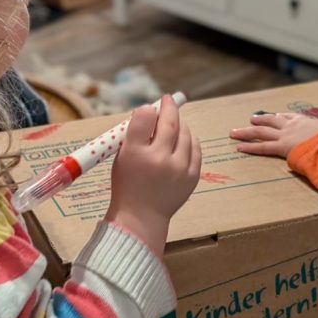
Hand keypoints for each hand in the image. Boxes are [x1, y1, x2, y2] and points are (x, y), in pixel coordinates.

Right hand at [105, 95, 201, 255]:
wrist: (141, 216)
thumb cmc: (128, 184)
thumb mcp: (123, 156)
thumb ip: (135, 132)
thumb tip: (151, 110)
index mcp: (135, 153)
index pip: (145, 118)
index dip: (152, 107)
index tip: (156, 102)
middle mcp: (158, 159)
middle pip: (169, 123)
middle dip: (170, 109)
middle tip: (168, 102)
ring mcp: (178, 169)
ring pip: (185, 133)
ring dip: (180, 124)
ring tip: (174, 123)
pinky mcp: (192, 177)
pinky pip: (195, 148)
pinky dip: (190, 139)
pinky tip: (184, 137)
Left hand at [229, 113, 317, 158]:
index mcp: (306, 120)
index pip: (290, 117)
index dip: (281, 117)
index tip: (276, 116)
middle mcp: (292, 125)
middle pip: (271, 121)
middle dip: (260, 120)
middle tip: (251, 120)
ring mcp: (285, 135)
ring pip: (262, 131)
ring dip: (247, 132)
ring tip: (235, 132)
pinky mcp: (281, 147)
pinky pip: (262, 146)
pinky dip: (250, 146)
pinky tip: (239, 147)